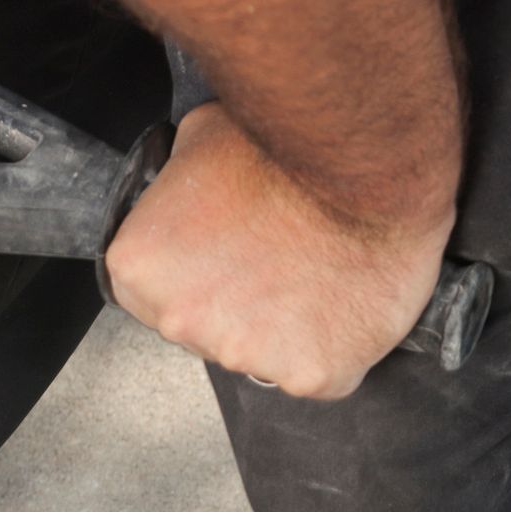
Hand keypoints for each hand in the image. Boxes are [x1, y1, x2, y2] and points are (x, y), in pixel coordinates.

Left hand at [105, 104, 453, 398]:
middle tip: (277, 261)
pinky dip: (330, 348)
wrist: (370, 168)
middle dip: (235, 306)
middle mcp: (179, 322)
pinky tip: (340, 303)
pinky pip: (315, 375)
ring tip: (314, 276)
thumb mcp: (201, 136)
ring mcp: (241, 354)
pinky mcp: (306, 375)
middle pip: (203, 333)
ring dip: (282, 330)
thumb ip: (175, 177)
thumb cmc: (289, 150)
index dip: (195, 277)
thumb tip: (178, 180)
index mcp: (140, 269)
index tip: (229, 258)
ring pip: (258, 357)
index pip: (152, 297)